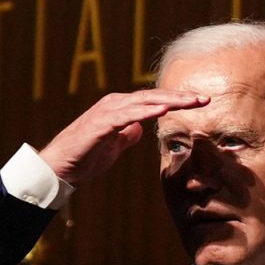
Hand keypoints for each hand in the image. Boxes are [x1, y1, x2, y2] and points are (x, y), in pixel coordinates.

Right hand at [38, 89, 208, 184]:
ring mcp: (107, 112)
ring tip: (191, 101)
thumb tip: (139, 128)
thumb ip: (126, 135)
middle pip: (153, 97)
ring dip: (169, 100)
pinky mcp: (101, 123)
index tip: (199, 103)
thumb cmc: (84, 158)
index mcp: (119, 109)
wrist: (60, 167)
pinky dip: (146, 111)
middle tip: (204, 99)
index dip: (176, 101)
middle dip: (180, 97)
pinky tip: (164, 110)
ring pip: (144, 102)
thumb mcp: (112, 147)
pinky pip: (128, 114)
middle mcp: (114, 104)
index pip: (152, 101)